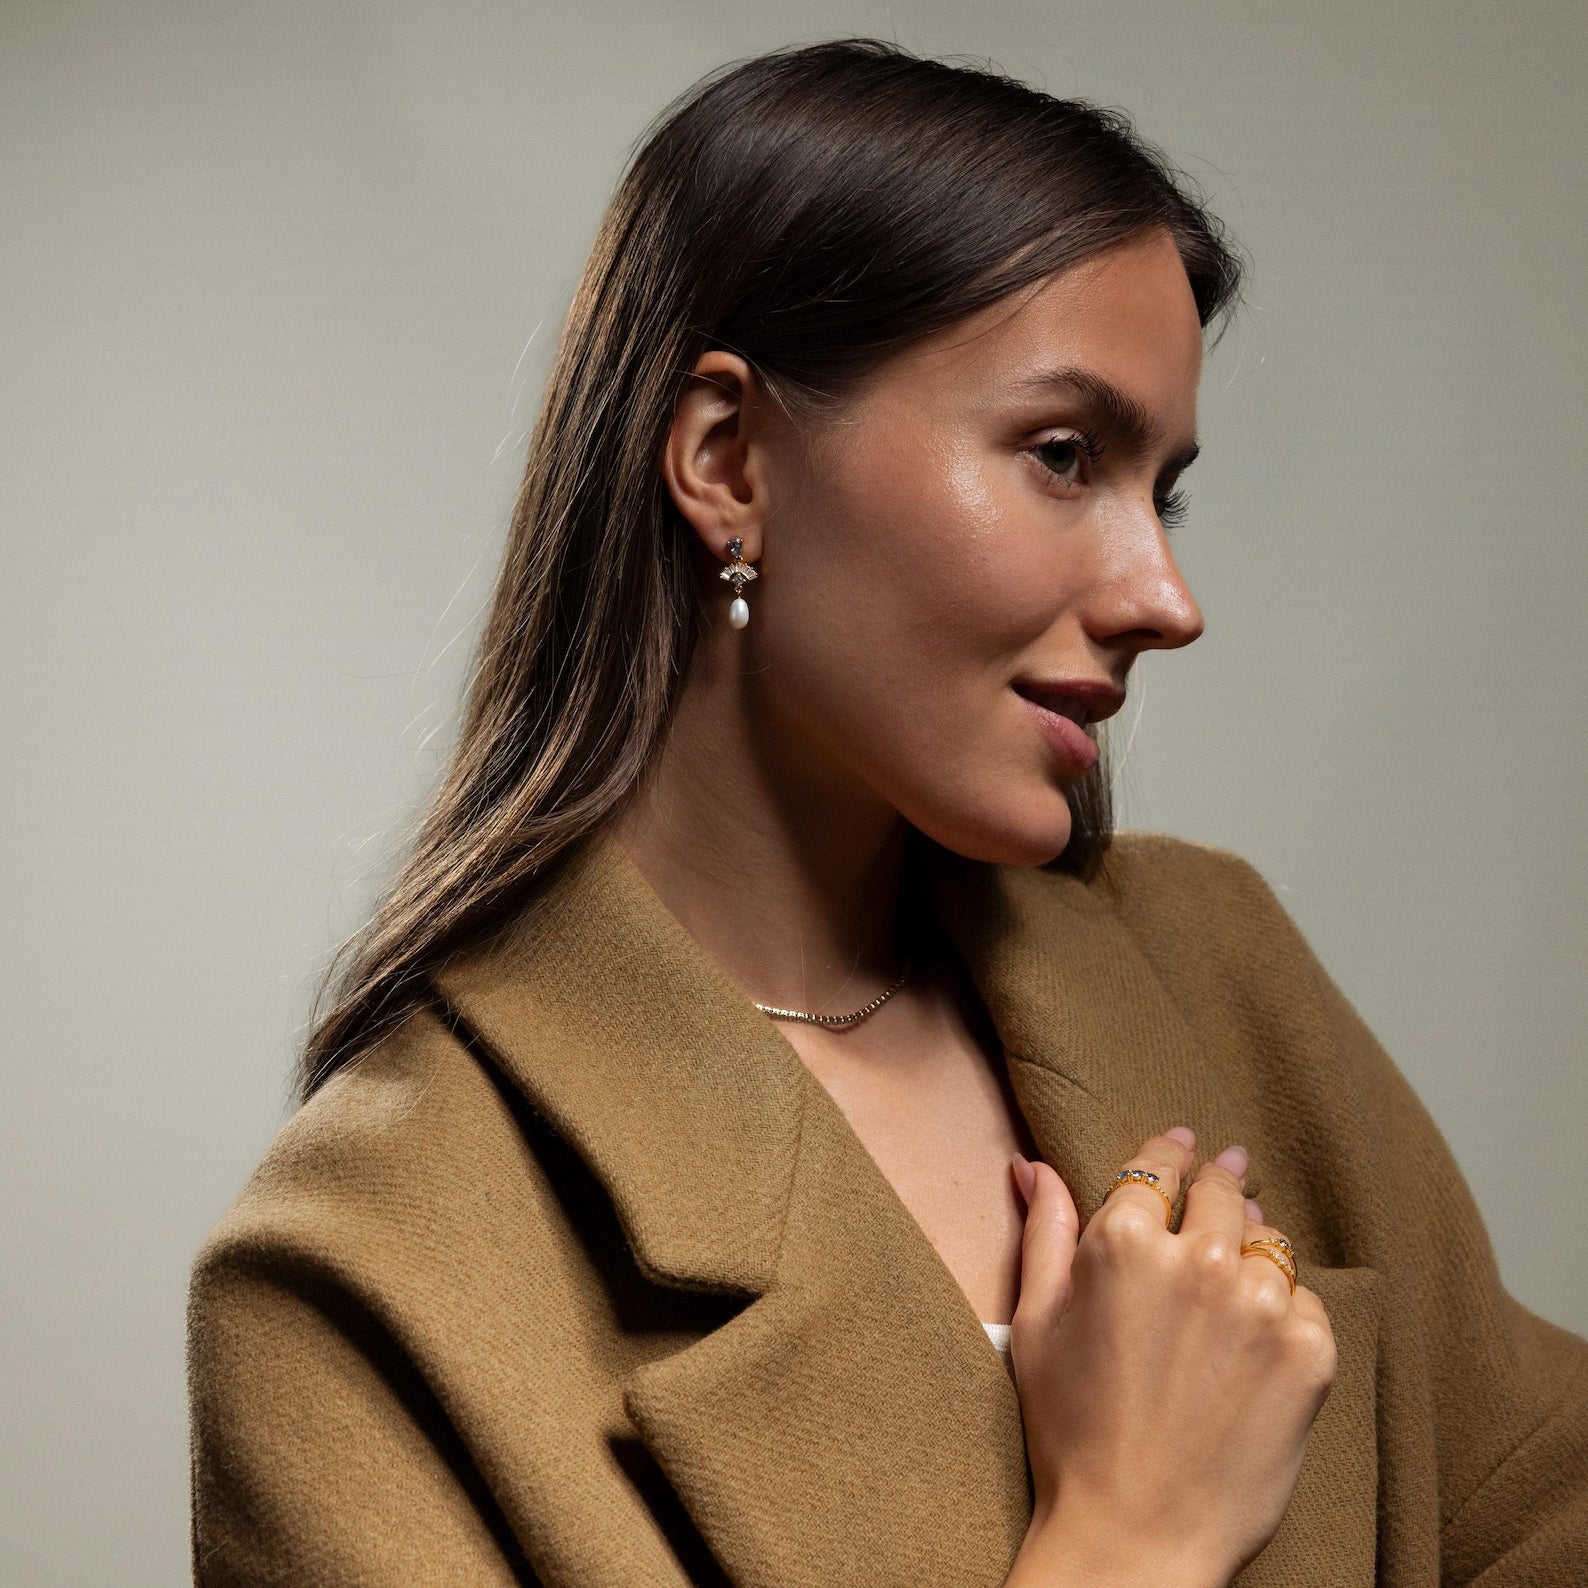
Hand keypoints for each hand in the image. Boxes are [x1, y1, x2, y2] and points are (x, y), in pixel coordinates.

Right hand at [1003, 1129, 1336, 1587]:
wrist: (1136, 1535)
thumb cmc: (1071, 1431)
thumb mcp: (1037, 1320)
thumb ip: (1044, 1229)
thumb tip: (1031, 1165)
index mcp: (1125, 1242)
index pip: (1159, 1166)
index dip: (1171, 1151)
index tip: (1184, 1146)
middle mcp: (1200, 1261)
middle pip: (1222, 1191)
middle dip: (1218, 1184)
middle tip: (1224, 1181)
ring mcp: (1262, 1306)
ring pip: (1269, 1241)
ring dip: (1253, 1246)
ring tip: (1235, 1275)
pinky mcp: (1310, 1353)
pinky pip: (1306, 1300)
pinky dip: (1286, 1307)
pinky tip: (1256, 1335)